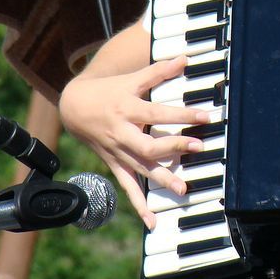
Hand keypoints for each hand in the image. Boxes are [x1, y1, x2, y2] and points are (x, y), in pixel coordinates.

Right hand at [59, 56, 210, 228]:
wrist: (74, 108)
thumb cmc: (109, 91)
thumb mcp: (132, 78)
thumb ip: (159, 70)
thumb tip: (185, 58)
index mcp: (128, 109)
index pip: (158, 112)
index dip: (181, 114)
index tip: (205, 117)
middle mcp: (122, 133)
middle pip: (148, 144)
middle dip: (173, 148)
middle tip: (198, 148)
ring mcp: (118, 152)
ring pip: (140, 169)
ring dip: (161, 179)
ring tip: (183, 189)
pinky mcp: (116, 166)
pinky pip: (128, 187)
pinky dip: (139, 205)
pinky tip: (152, 221)